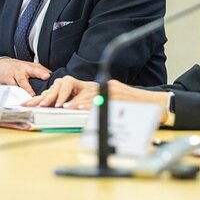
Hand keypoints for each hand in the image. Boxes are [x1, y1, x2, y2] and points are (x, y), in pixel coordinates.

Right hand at [0, 57, 50, 95]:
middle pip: (33, 70)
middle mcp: (24, 69)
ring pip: (22, 81)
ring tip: (33, 95)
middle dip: (40, 73)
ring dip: (28, 88)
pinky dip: (15, 92)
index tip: (52, 75)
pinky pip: (12, 86)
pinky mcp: (7, 79)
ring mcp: (15, 73)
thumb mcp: (29, 67)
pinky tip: (19, 98)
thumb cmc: (17, 68)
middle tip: (47, 76)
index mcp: (31, 67)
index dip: (46, 71)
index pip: (41, 69)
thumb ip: (40, 71)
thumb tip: (53, 76)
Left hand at [24, 77, 169, 121]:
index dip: (55, 95)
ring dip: (69, 100)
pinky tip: (73, 107)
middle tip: (39, 104)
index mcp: (100, 87)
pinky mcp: (117, 94)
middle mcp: (104, 85)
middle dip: (55, 96)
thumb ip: (96, 106)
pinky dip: (84, 104)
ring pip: (85, 93)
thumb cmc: (137, 108)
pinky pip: (98, 99)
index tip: (39, 102)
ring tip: (55, 106)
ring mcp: (111, 89)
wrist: (160, 105)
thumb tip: (78, 114)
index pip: (73, 89)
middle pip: (74, 88)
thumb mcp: (114, 105)